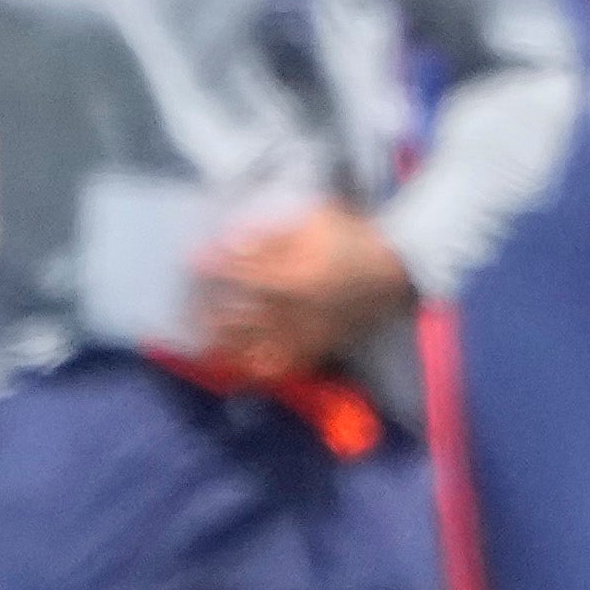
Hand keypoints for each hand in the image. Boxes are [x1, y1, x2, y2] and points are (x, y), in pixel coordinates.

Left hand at [193, 202, 414, 373]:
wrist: (401, 267)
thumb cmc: (356, 237)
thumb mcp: (315, 221)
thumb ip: (272, 236)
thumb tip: (234, 245)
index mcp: (289, 278)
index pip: (235, 276)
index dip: (209, 269)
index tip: (192, 264)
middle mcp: (291, 312)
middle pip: (235, 320)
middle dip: (206, 314)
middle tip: (188, 308)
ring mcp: (305, 333)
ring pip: (254, 349)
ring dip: (226, 347)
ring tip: (208, 341)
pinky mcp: (320, 345)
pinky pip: (284, 365)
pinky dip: (260, 368)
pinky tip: (245, 364)